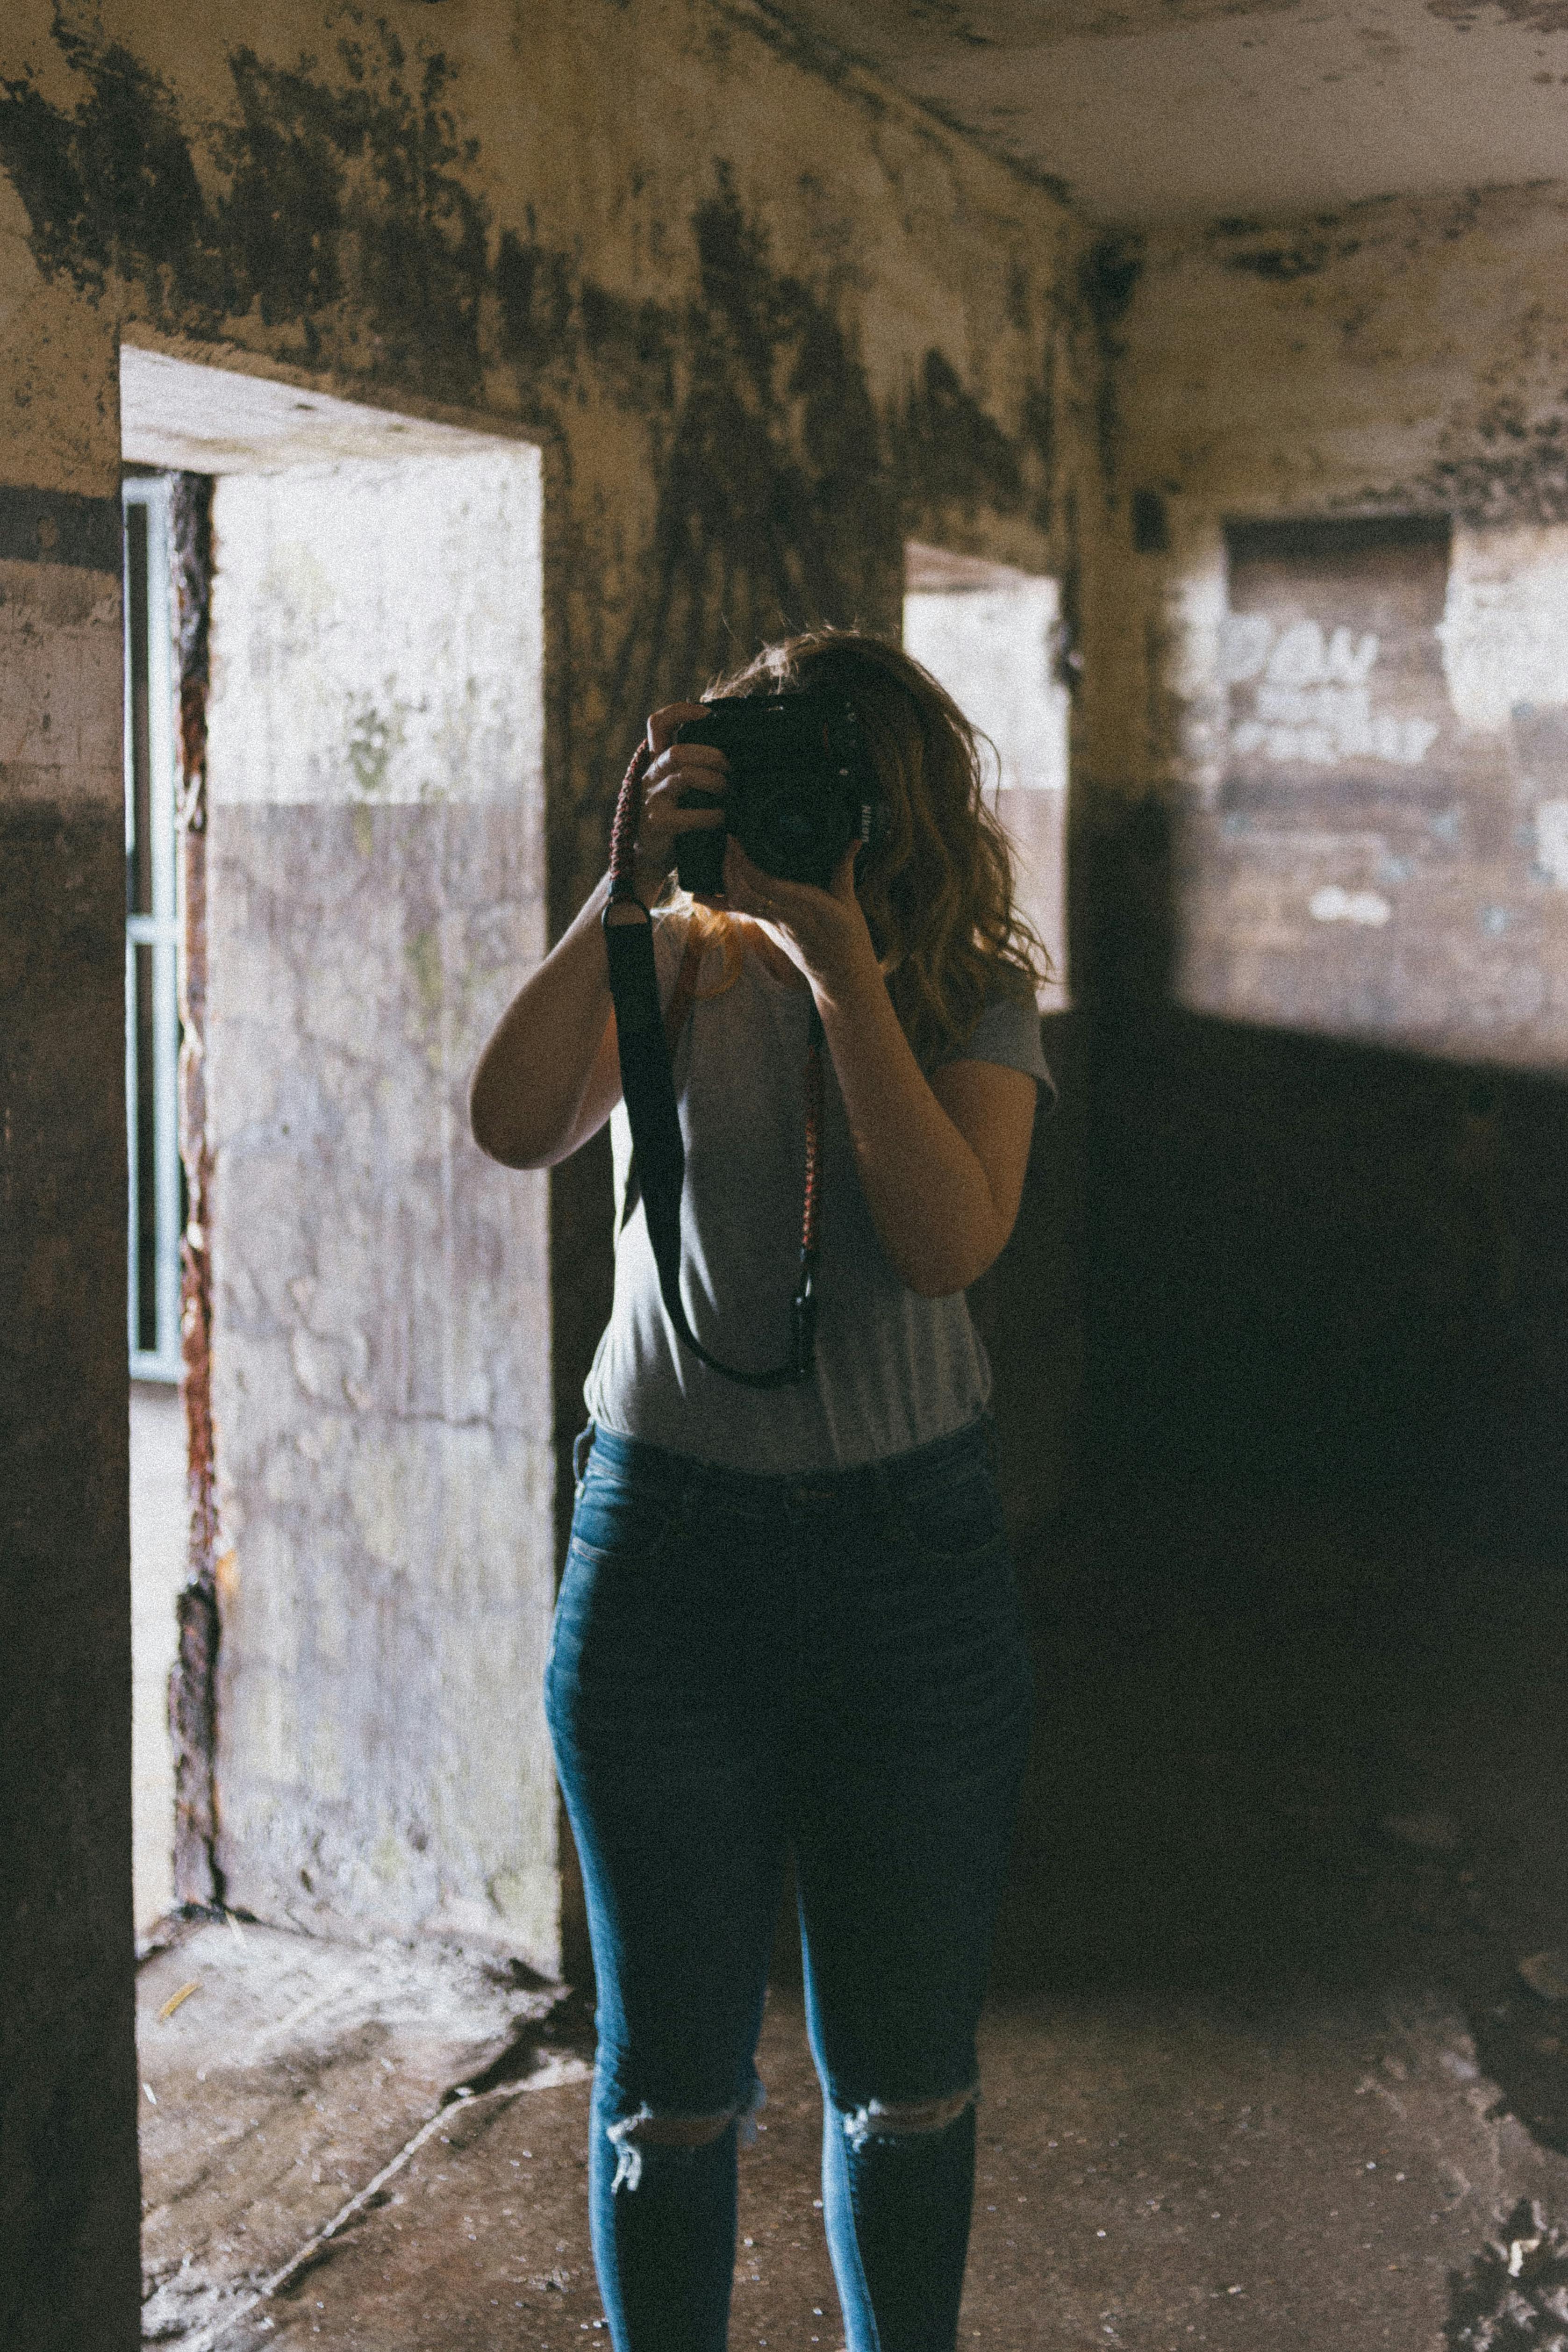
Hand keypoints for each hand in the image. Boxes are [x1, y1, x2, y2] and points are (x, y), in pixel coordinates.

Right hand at [630, 704, 727, 905]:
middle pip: (677, 751)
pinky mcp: (658, 825)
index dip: (681, 711)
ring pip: (683, 775)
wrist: (647, 861)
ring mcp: (652, 801)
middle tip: (730, 768)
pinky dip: (712, 815)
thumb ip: (694, 770)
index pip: (658, 724)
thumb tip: (735, 757)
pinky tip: (723, 819)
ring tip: (728, 792)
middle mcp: (651, 777)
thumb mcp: (679, 790)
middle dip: (710, 755)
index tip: (708, 714)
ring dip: (714, 781)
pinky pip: (689, 814)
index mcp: (657, 763)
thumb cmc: (673, 821)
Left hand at [721, 836, 880, 1008]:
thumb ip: (845, 869)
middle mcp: (784, 917)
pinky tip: (700, 893)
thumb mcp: (849, 903)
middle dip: (730, 865)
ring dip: (725, 879)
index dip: (745, 863)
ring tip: (720, 854)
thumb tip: (853, 840)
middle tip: (726, 839)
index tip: (736, 840)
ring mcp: (773, 926)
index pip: (766, 884)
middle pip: (745, 891)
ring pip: (739, 902)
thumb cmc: (849, 939)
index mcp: (806, 907)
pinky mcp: (768, 929)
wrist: (840, 976)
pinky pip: (740, 913)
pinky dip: (719, 901)